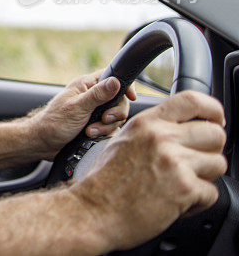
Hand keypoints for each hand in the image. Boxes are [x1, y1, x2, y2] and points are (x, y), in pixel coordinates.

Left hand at [28, 70, 135, 158]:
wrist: (43, 143)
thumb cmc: (54, 122)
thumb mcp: (77, 107)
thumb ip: (97, 95)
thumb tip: (116, 81)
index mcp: (86, 85)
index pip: (111, 76)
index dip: (124, 85)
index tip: (130, 97)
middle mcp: (91, 96)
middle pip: (119, 100)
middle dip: (114, 112)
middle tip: (104, 119)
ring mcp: (94, 111)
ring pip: (115, 117)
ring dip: (106, 126)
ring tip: (90, 131)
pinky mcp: (95, 125)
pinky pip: (110, 128)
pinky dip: (103, 133)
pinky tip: (91, 136)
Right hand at [70, 90, 226, 250]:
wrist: (93, 211)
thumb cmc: (103, 182)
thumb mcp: (122, 141)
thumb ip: (152, 132)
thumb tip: (182, 131)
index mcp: (146, 123)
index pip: (193, 101)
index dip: (213, 110)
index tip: (216, 120)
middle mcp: (161, 138)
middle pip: (215, 134)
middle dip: (210, 151)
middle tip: (196, 163)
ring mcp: (174, 162)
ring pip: (218, 163)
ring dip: (204, 177)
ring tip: (181, 185)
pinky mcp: (184, 188)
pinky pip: (211, 192)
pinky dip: (197, 202)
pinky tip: (176, 202)